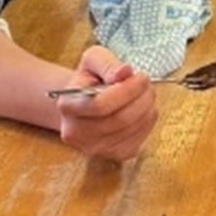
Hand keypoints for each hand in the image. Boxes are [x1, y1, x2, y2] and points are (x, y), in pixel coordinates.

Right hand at [54, 46, 157, 160]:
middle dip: (141, 98)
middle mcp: (76, 133)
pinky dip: (147, 121)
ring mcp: (94, 148)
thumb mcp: (93, 59)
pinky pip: (139, 139)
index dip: (126, 90)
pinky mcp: (113, 155)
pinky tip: (142, 109)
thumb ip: (107, 63)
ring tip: (145, 93)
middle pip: (120, 119)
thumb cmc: (90, 79)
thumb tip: (123, 73)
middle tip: (147, 83)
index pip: (100, 105)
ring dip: (147, 108)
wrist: (85, 102)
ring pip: (132, 128)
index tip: (141, 77)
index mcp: (68, 106)